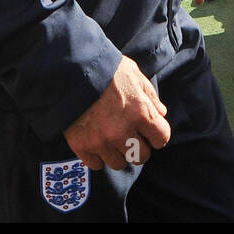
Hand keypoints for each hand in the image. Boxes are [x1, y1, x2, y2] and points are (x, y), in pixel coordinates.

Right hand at [64, 56, 170, 170]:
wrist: (71, 71)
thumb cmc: (107, 70)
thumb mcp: (135, 75)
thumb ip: (150, 96)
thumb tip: (161, 113)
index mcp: (140, 113)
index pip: (161, 139)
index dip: (157, 135)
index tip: (150, 132)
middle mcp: (123, 131)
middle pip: (141, 156)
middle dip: (139, 147)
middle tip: (130, 136)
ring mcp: (101, 141)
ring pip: (119, 163)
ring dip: (117, 153)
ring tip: (112, 138)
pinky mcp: (82, 146)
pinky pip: (96, 164)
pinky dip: (97, 155)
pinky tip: (96, 141)